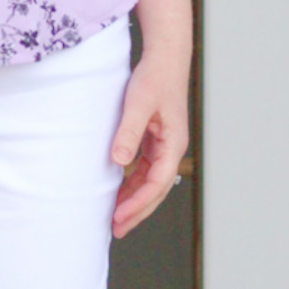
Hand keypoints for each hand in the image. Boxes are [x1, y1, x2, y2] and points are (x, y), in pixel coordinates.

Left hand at [110, 49, 189, 238]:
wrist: (164, 58)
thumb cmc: (154, 78)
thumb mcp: (138, 104)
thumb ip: (128, 133)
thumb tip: (119, 162)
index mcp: (173, 143)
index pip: (157, 183)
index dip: (137, 203)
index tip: (118, 217)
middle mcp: (172, 149)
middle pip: (156, 190)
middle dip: (137, 211)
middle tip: (116, 230)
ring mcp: (164, 146)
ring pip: (151, 183)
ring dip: (134, 201)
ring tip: (115, 219)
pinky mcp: (155, 141)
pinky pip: (145, 171)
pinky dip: (133, 185)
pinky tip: (118, 193)